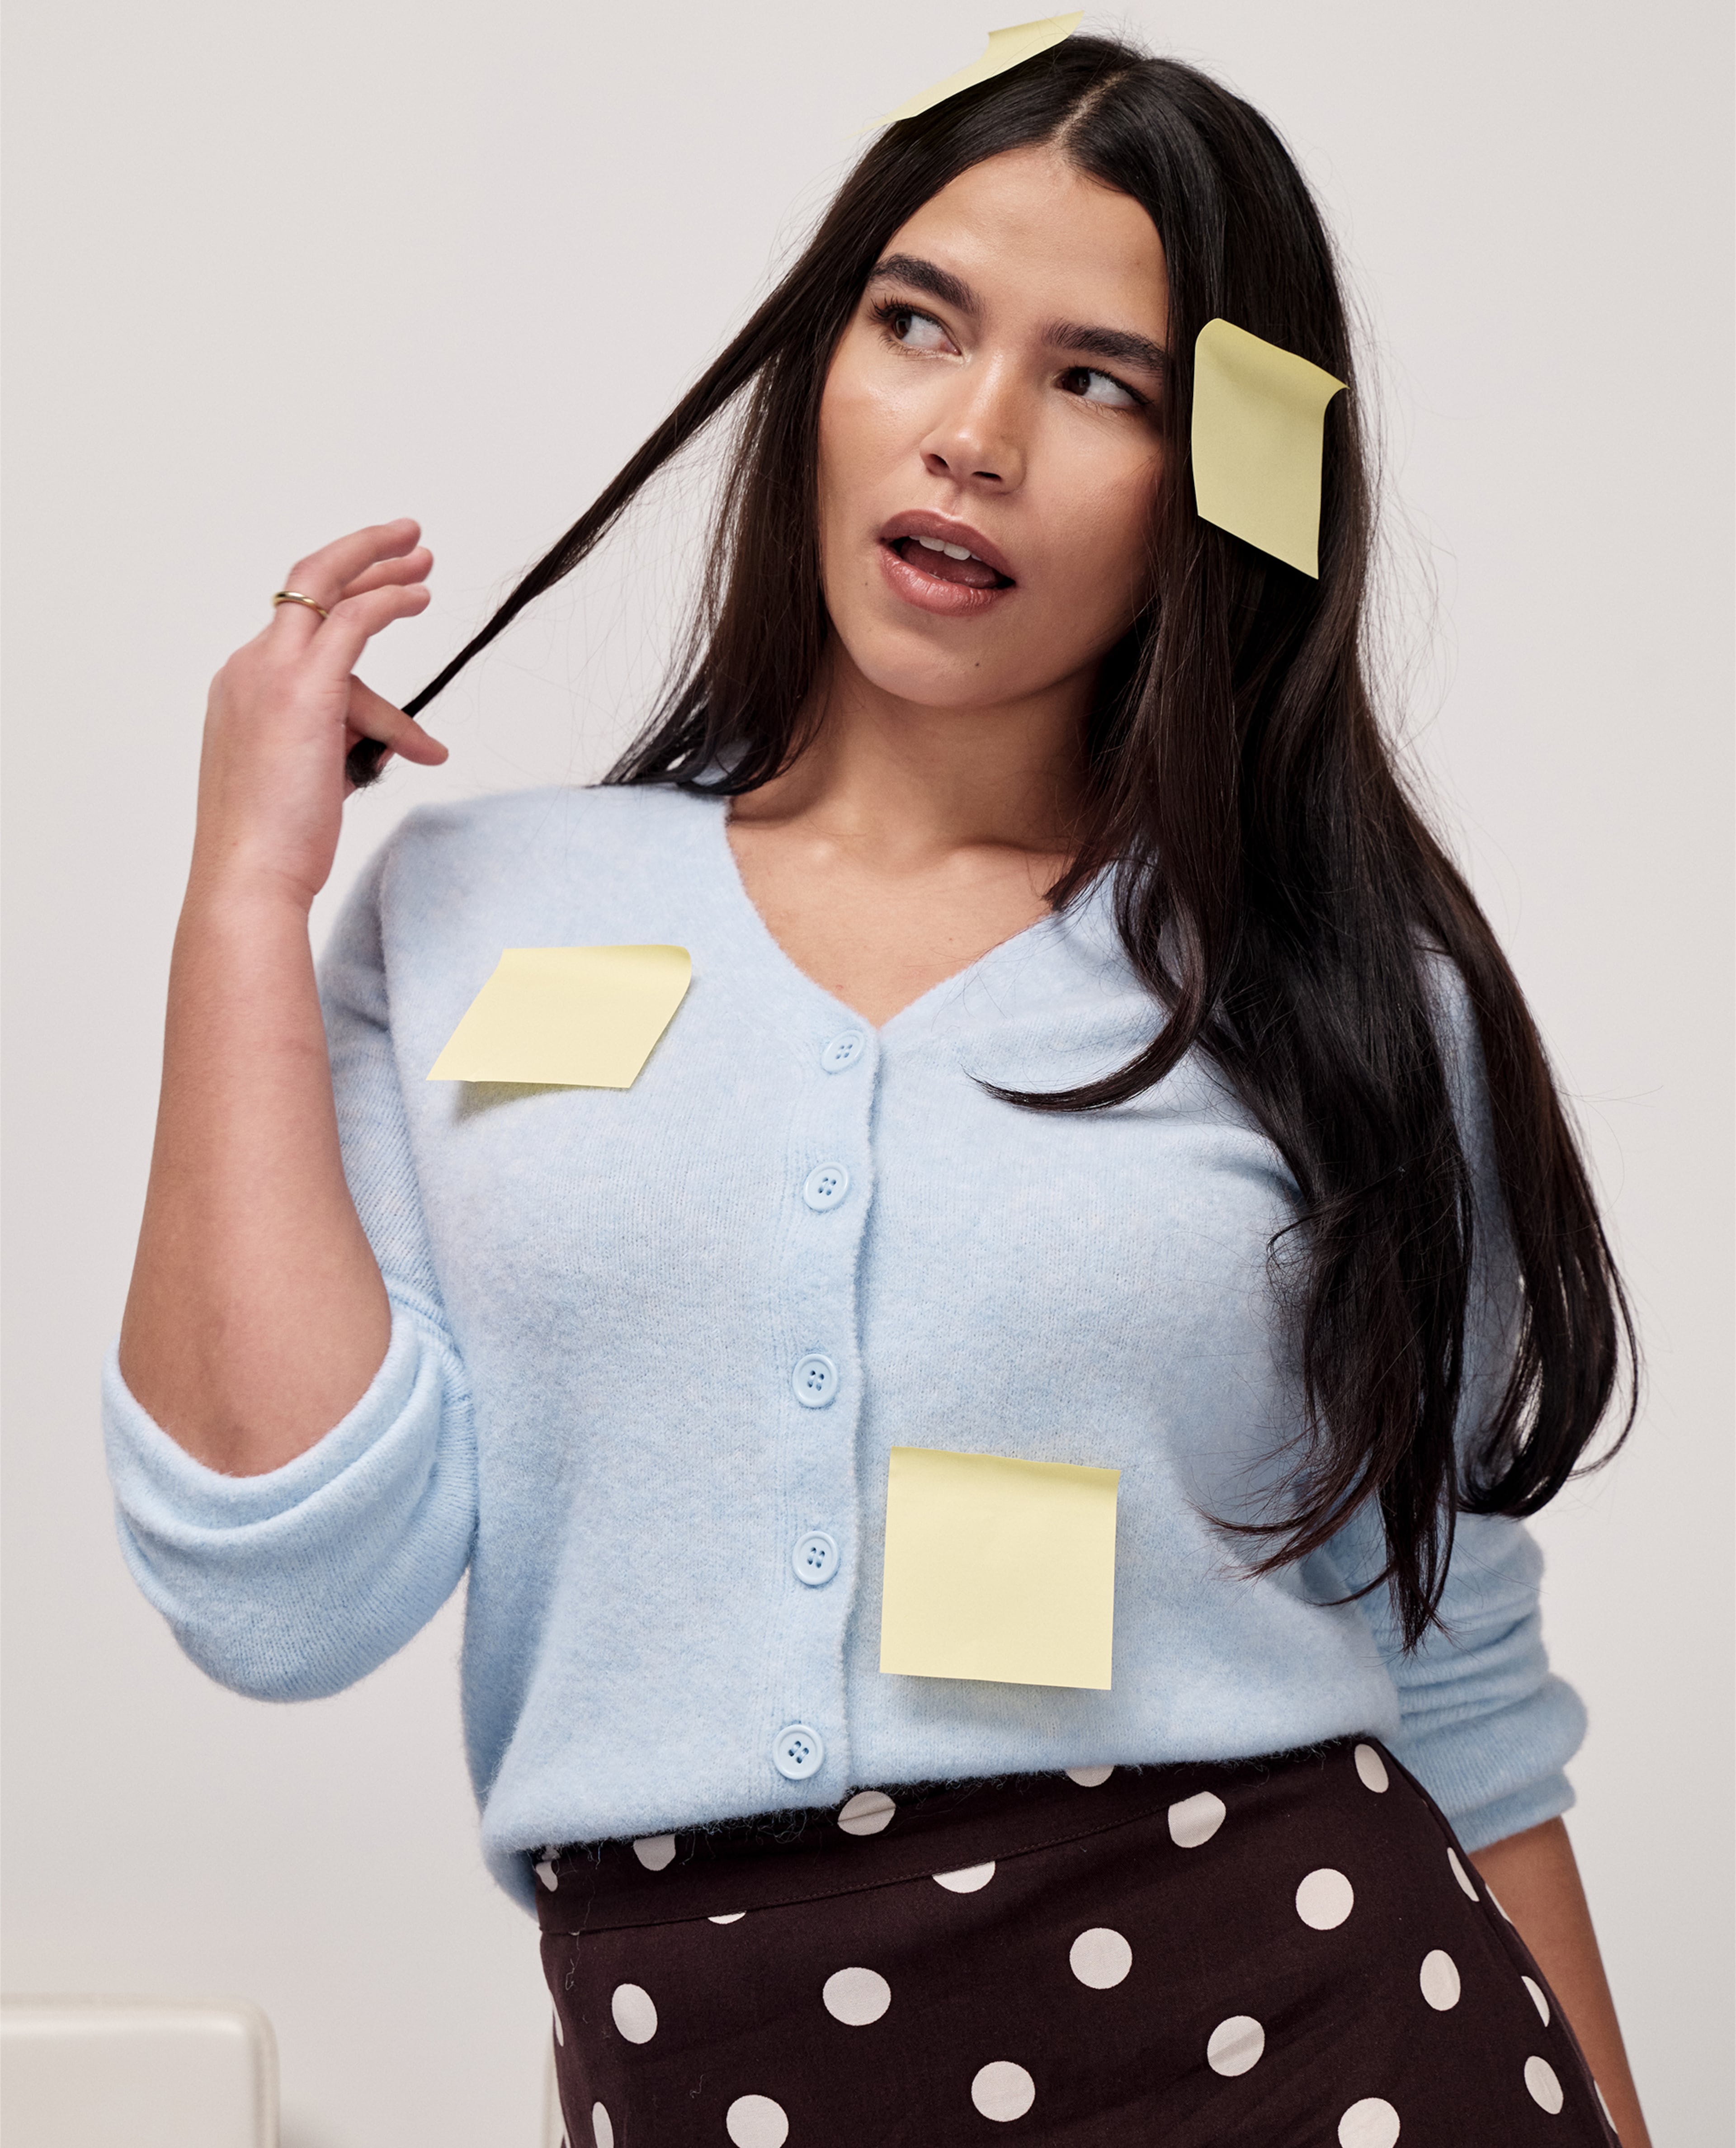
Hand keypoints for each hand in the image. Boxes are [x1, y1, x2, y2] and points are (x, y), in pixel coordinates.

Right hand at [189, 519, 443, 909]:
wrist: (249, 875)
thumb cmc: (278, 842)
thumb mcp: (313, 775)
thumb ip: (345, 741)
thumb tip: (402, 737)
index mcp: (242, 686)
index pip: (299, 631)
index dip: (345, 602)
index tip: (384, 589)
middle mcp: (248, 668)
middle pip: (305, 589)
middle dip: (359, 557)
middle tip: (409, 541)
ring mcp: (270, 674)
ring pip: (327, 591)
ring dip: (381, 571)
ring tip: (425, 561)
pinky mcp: (304, 690)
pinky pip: (352, 622)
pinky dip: (388, 602)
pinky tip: (419, 598)